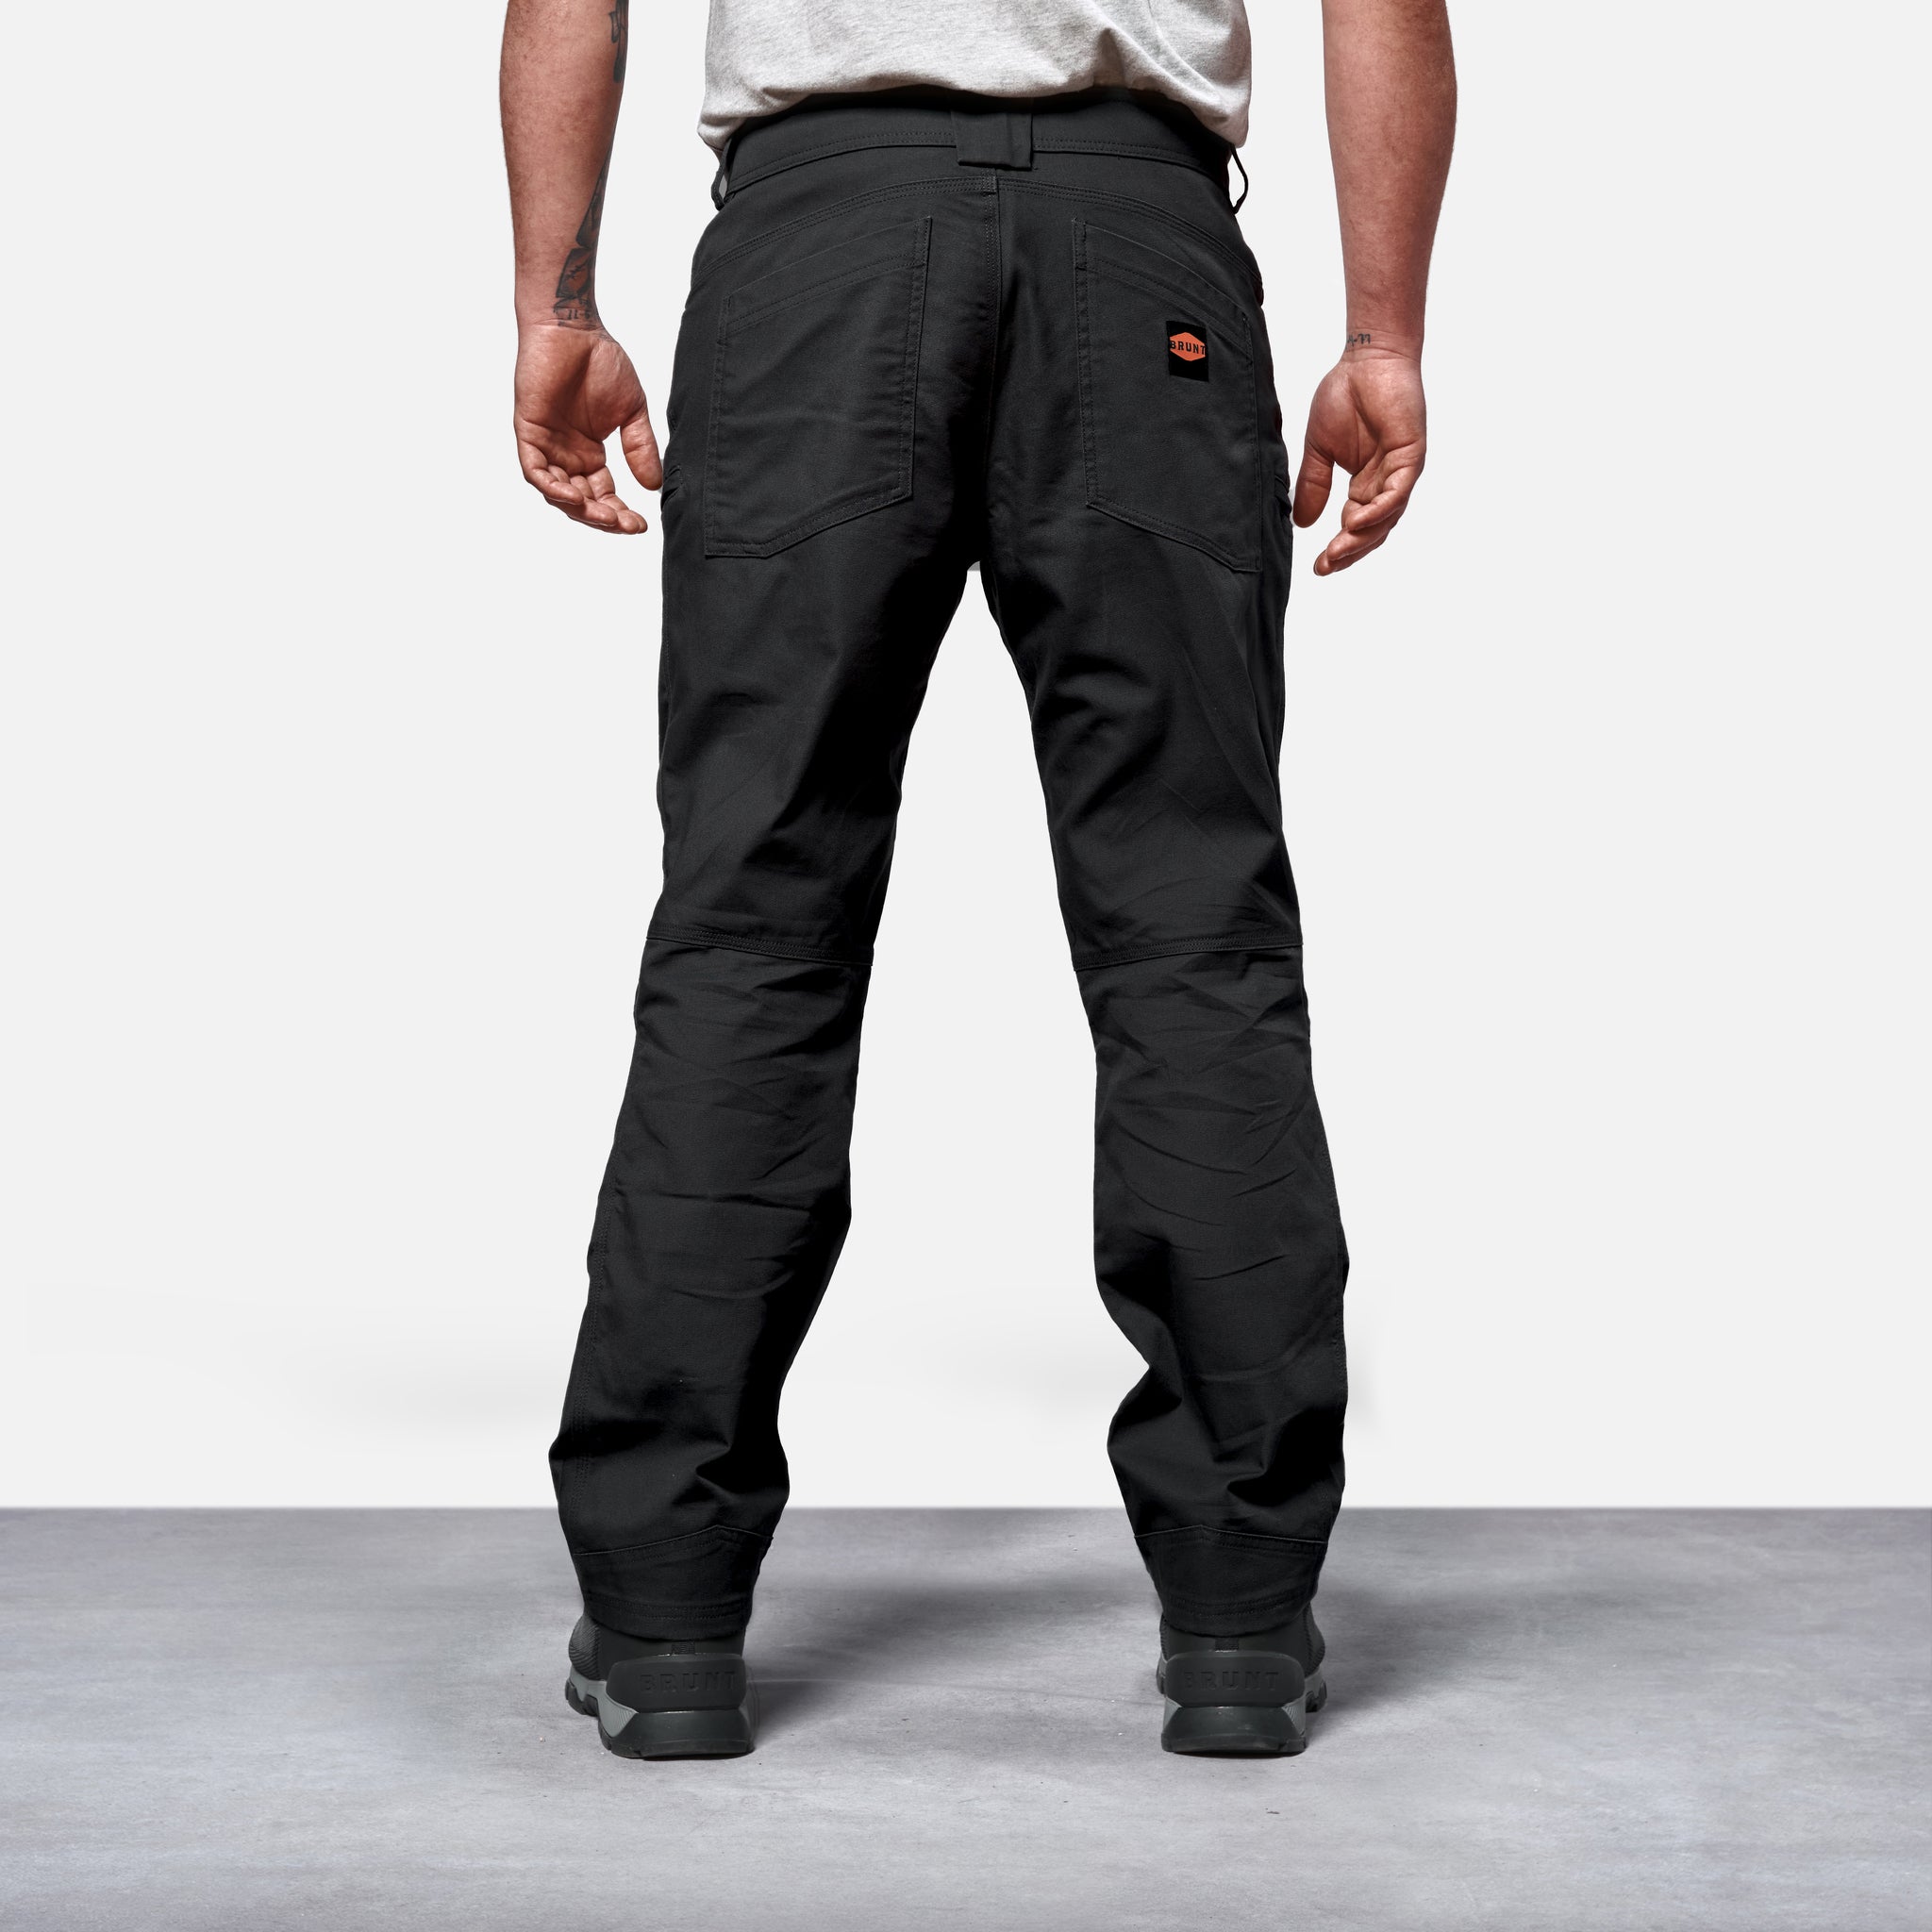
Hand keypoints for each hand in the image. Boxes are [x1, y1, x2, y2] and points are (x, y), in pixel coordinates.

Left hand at [513, 323, 661, 533]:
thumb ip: (641, 447)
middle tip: (625, 525)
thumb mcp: (631, 412)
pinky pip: (534, 471)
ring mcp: (546, 446)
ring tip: (604, 517)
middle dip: (603, 518)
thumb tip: (653, 485)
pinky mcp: (528, 432)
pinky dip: (551, 488)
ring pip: (557, 493)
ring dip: (580, 510)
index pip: (603, 496)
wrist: (573, 327)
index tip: (642, 525)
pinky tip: (574, 498)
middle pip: (581, 502)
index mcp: (589, 454)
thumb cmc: (600, 360)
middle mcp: (566, 455)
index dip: (620, 514)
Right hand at [1292, 351, 1426, 575]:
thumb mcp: (1319, 449)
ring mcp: (1400, 471)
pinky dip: (1379, 510)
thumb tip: (1301, 524)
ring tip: (1336, 552)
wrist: (1366, 359)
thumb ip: (1313, 485)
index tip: (1317, 566)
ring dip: (1362, 537)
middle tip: (1326, 567)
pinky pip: (1397, 492)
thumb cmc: (1345, 395)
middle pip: (1373, 530)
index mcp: (1365, 483)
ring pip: (1387, 517)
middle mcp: (1385, 482)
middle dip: (1350, 552)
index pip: (1356, 527)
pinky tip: (1355, 522)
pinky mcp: (1411, 456)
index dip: (1338, 548)